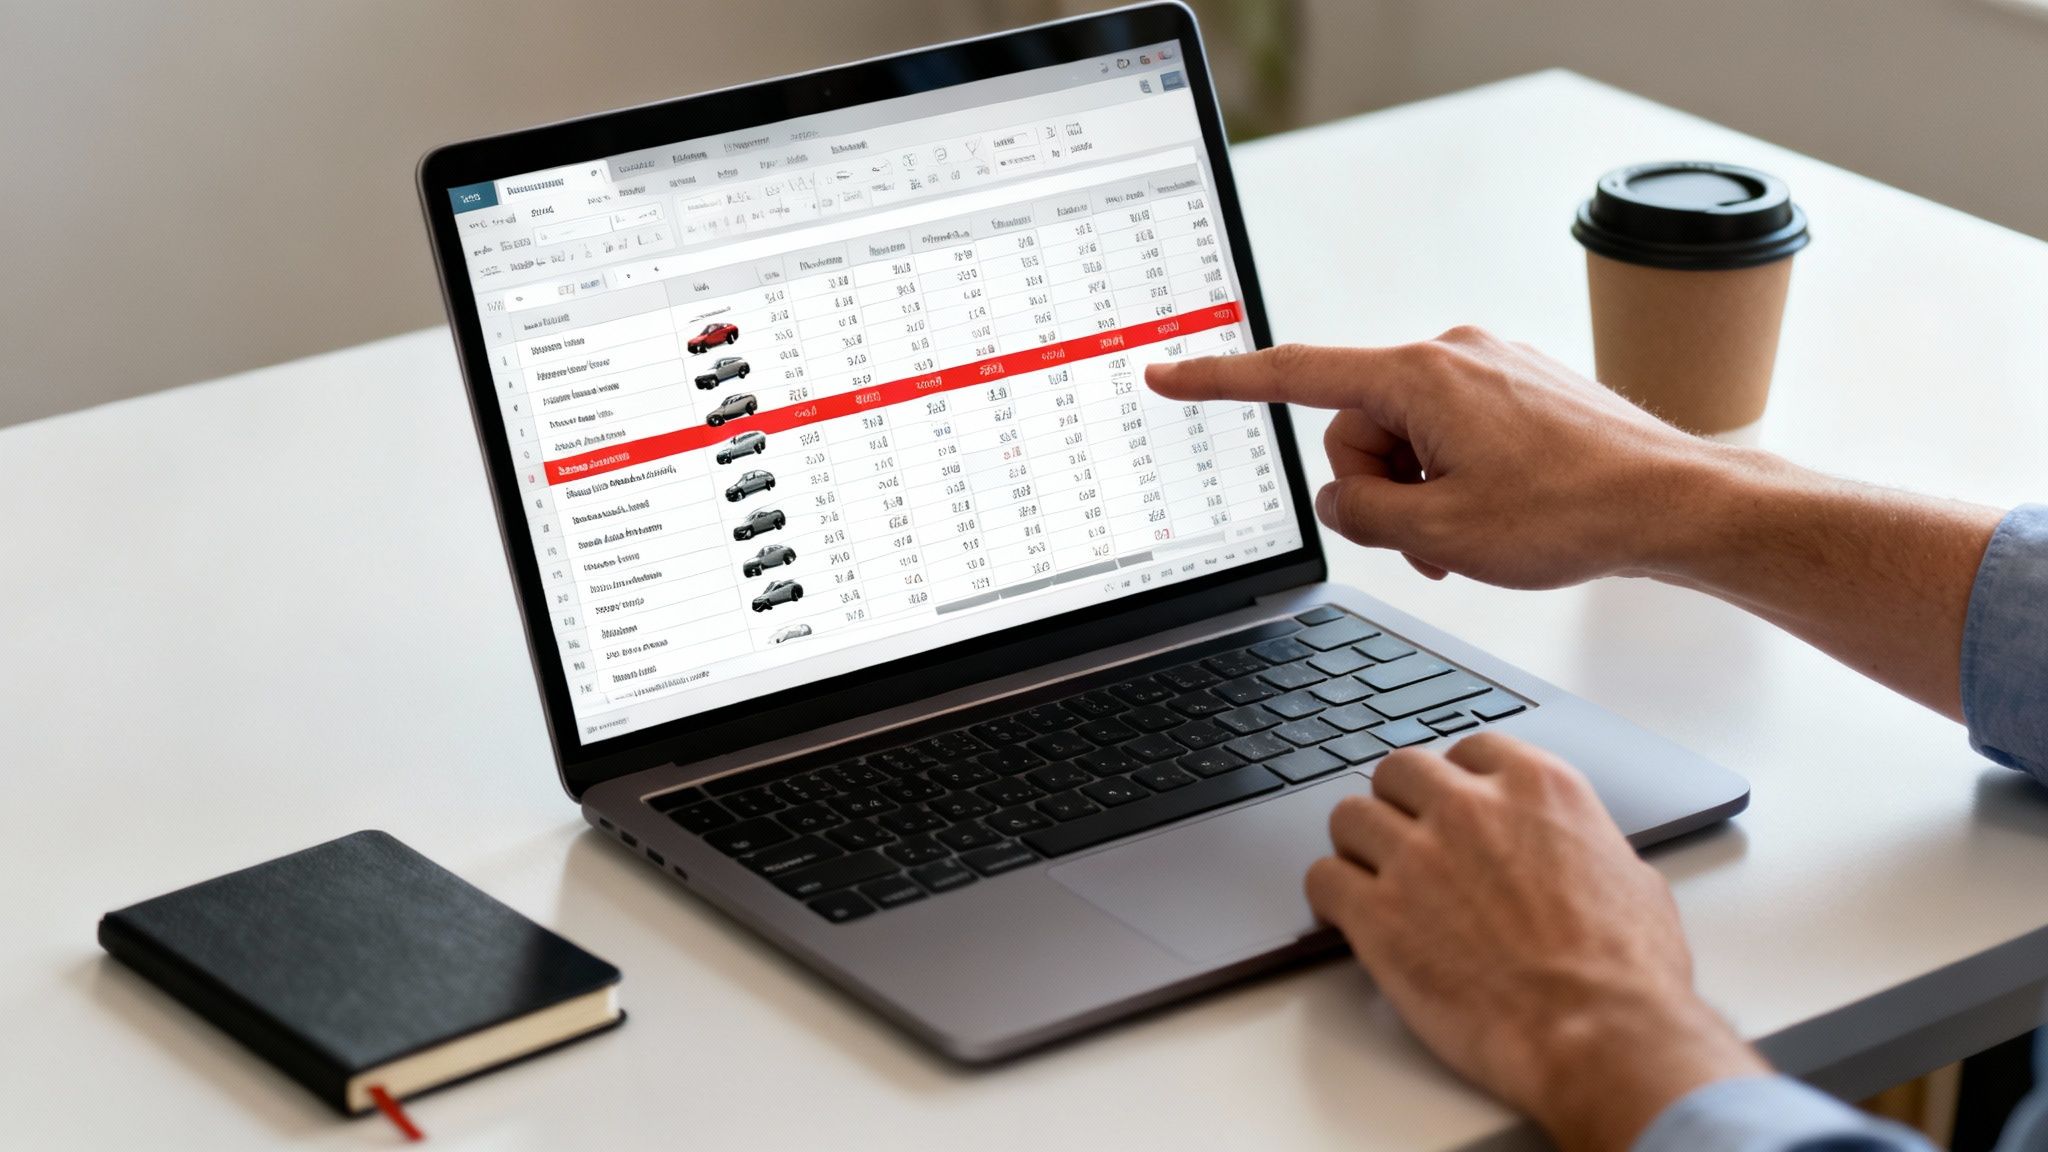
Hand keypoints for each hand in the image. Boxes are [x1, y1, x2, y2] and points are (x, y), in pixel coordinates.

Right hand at [1145, 329, 1731, 588]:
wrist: (1675, 502)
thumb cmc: (1574, 512)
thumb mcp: (1441, 532)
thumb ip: (1360, 515)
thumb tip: (1339, 499)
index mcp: (1419, 375)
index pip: (1293, 376)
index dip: (1221, 382)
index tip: (1169, 375)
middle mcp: (1449, 354)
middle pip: (1356, 430)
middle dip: (1380, 490)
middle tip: (1433, 538)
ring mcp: (1485, 367)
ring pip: (1404, 438)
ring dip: (1421, 494)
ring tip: (1473, 535)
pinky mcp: (1513, 387)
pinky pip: (1448, 433)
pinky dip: (1454, 480)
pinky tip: (1495, 515)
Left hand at [1306, 732, 1766, 1151]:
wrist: (1600, 1033)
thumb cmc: (1629, 973)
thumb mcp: (1632, 879)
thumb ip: (1584, 847)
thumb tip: (1576, 855)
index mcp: (1537, 788)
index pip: (1468, 750)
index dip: (1457, 783)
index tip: (1453, 807)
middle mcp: (1470, 809)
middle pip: (1398, 770)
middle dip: (1399, 803)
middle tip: (1405, 840)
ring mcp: (1417, 857)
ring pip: (1349, 816)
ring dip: (1357, 845)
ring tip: (1369, 877)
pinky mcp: (1377, 914)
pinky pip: (1321, 879)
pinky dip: (1328, 896)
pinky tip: (1345, 915)